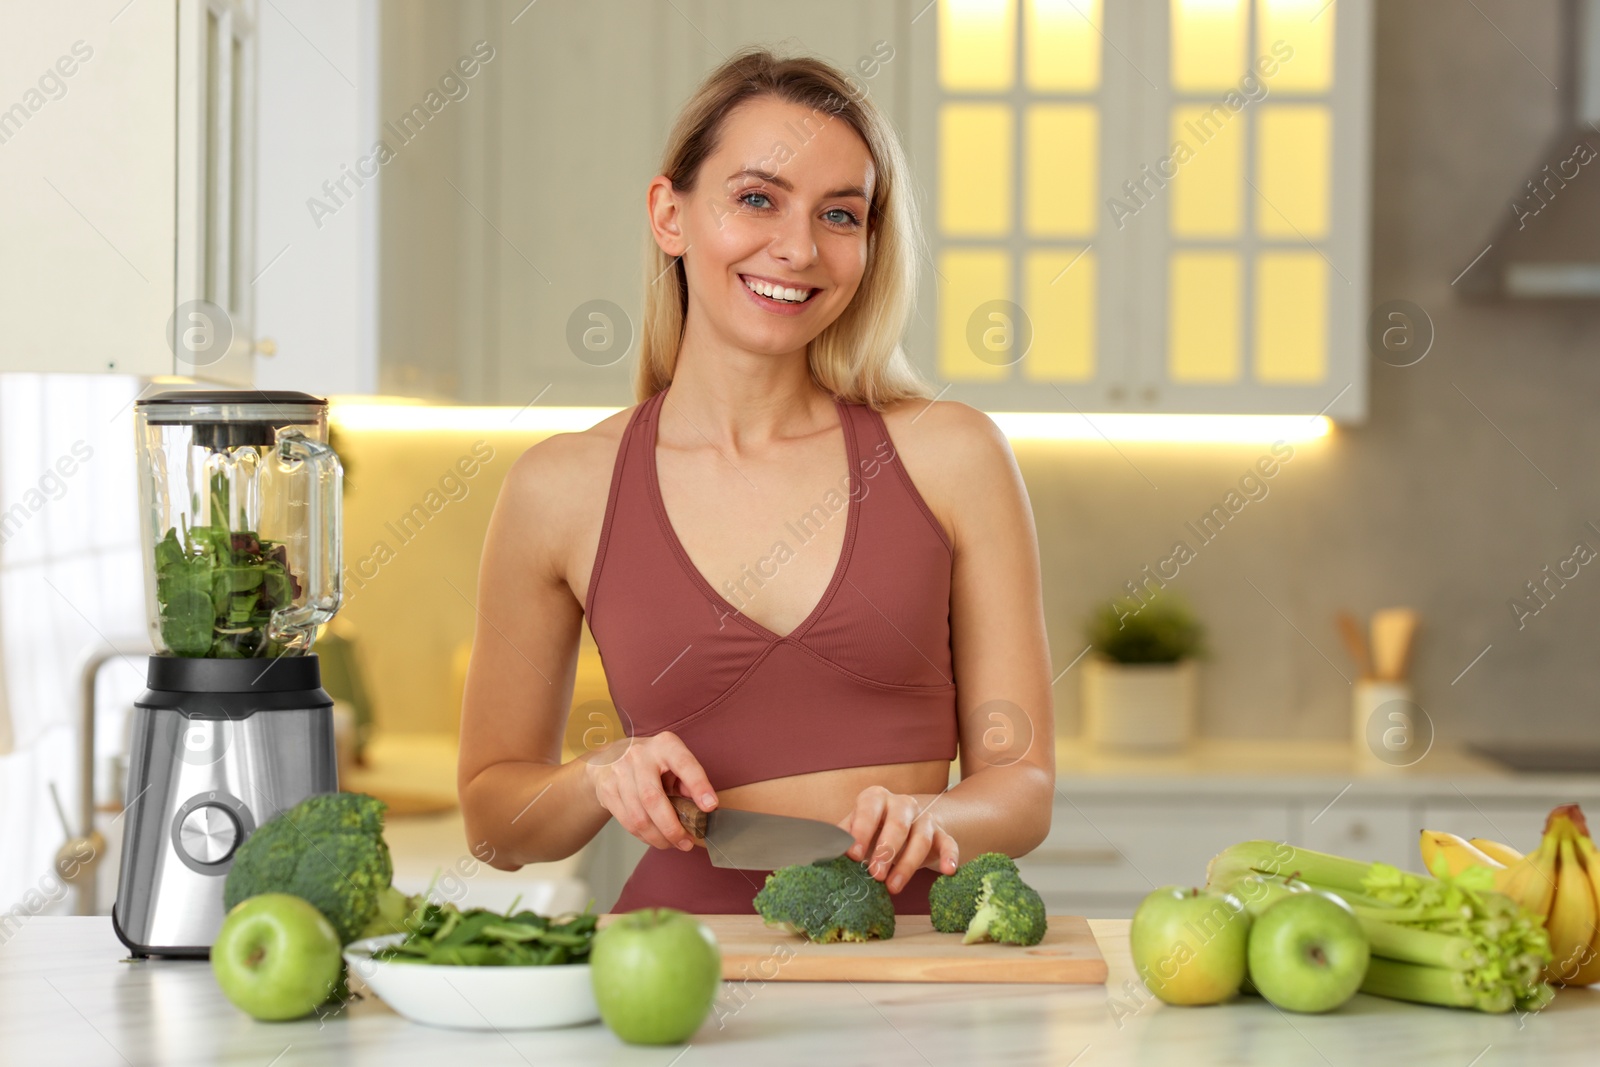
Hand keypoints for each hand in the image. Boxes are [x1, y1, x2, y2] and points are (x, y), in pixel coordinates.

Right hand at [582, 730, 716, 851]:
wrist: (610, 757)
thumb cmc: (652, 763)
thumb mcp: (673, 763)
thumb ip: (687, 782)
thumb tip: (702, 809)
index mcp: (665, 745)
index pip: (684, 764)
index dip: (698, 786)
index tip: (710, 806)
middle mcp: (640, 755)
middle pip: (653, 799)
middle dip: (672, 828)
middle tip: (686, 843)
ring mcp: (619, 771)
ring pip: (638, 816)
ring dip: (658, 837)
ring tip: (672, 844)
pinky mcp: (607, 789)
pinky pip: (627, 821)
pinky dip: (643, 836)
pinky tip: (654, 838)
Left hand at [836, 786, 958, 893]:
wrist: (905, 826)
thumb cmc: (872, 831)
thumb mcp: (854, 832)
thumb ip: (839, 840)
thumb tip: (818, 854)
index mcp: (875, 798)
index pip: (869, 809)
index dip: (862, 830)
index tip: (853, 855)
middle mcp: (902, 804)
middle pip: (898, 822)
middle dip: (886, 850)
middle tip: (875, 875)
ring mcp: (924, 818)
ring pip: (922, 836)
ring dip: (908, 863)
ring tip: (893, 887)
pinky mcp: (942, 835)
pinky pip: (949, 843)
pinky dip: (950, 855)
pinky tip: (949, 870)